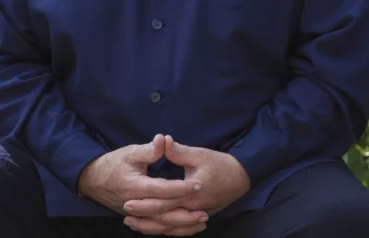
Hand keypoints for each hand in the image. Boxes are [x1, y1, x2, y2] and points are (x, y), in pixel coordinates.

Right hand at [77, 134, 207, 235]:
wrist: (93, 180)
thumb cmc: (113, 164)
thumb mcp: (130, 152)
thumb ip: (149, 150)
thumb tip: (163, 140)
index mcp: (135, 187)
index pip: (162, 190)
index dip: (181, 188)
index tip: (199, 184)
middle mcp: (136, 204)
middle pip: (163, 213)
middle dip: (185, 214)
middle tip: (205, 211)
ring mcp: (136, 214)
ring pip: (160, 225)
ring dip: (181, 226)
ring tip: (201, 222)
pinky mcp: (137, 218)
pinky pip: (156, 228)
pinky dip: (172, 229)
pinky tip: (187, 227)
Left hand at [122, 135, 250, 232]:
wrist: (242, 177)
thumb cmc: (221, 164)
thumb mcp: (200, 154)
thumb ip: (179, 151)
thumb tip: (162, 140)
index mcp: (190, 192)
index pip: (163, 201)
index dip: (144, 203)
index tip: (127, 202)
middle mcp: (192, 208)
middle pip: (163, 217)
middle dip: (143, 217)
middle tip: (126, 214)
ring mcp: (196, 214)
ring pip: (171, 227)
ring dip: (152, 227)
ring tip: (135, 224)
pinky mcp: (200, 216)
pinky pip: (181, 229)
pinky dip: (167, 230)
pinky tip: (156, 228)